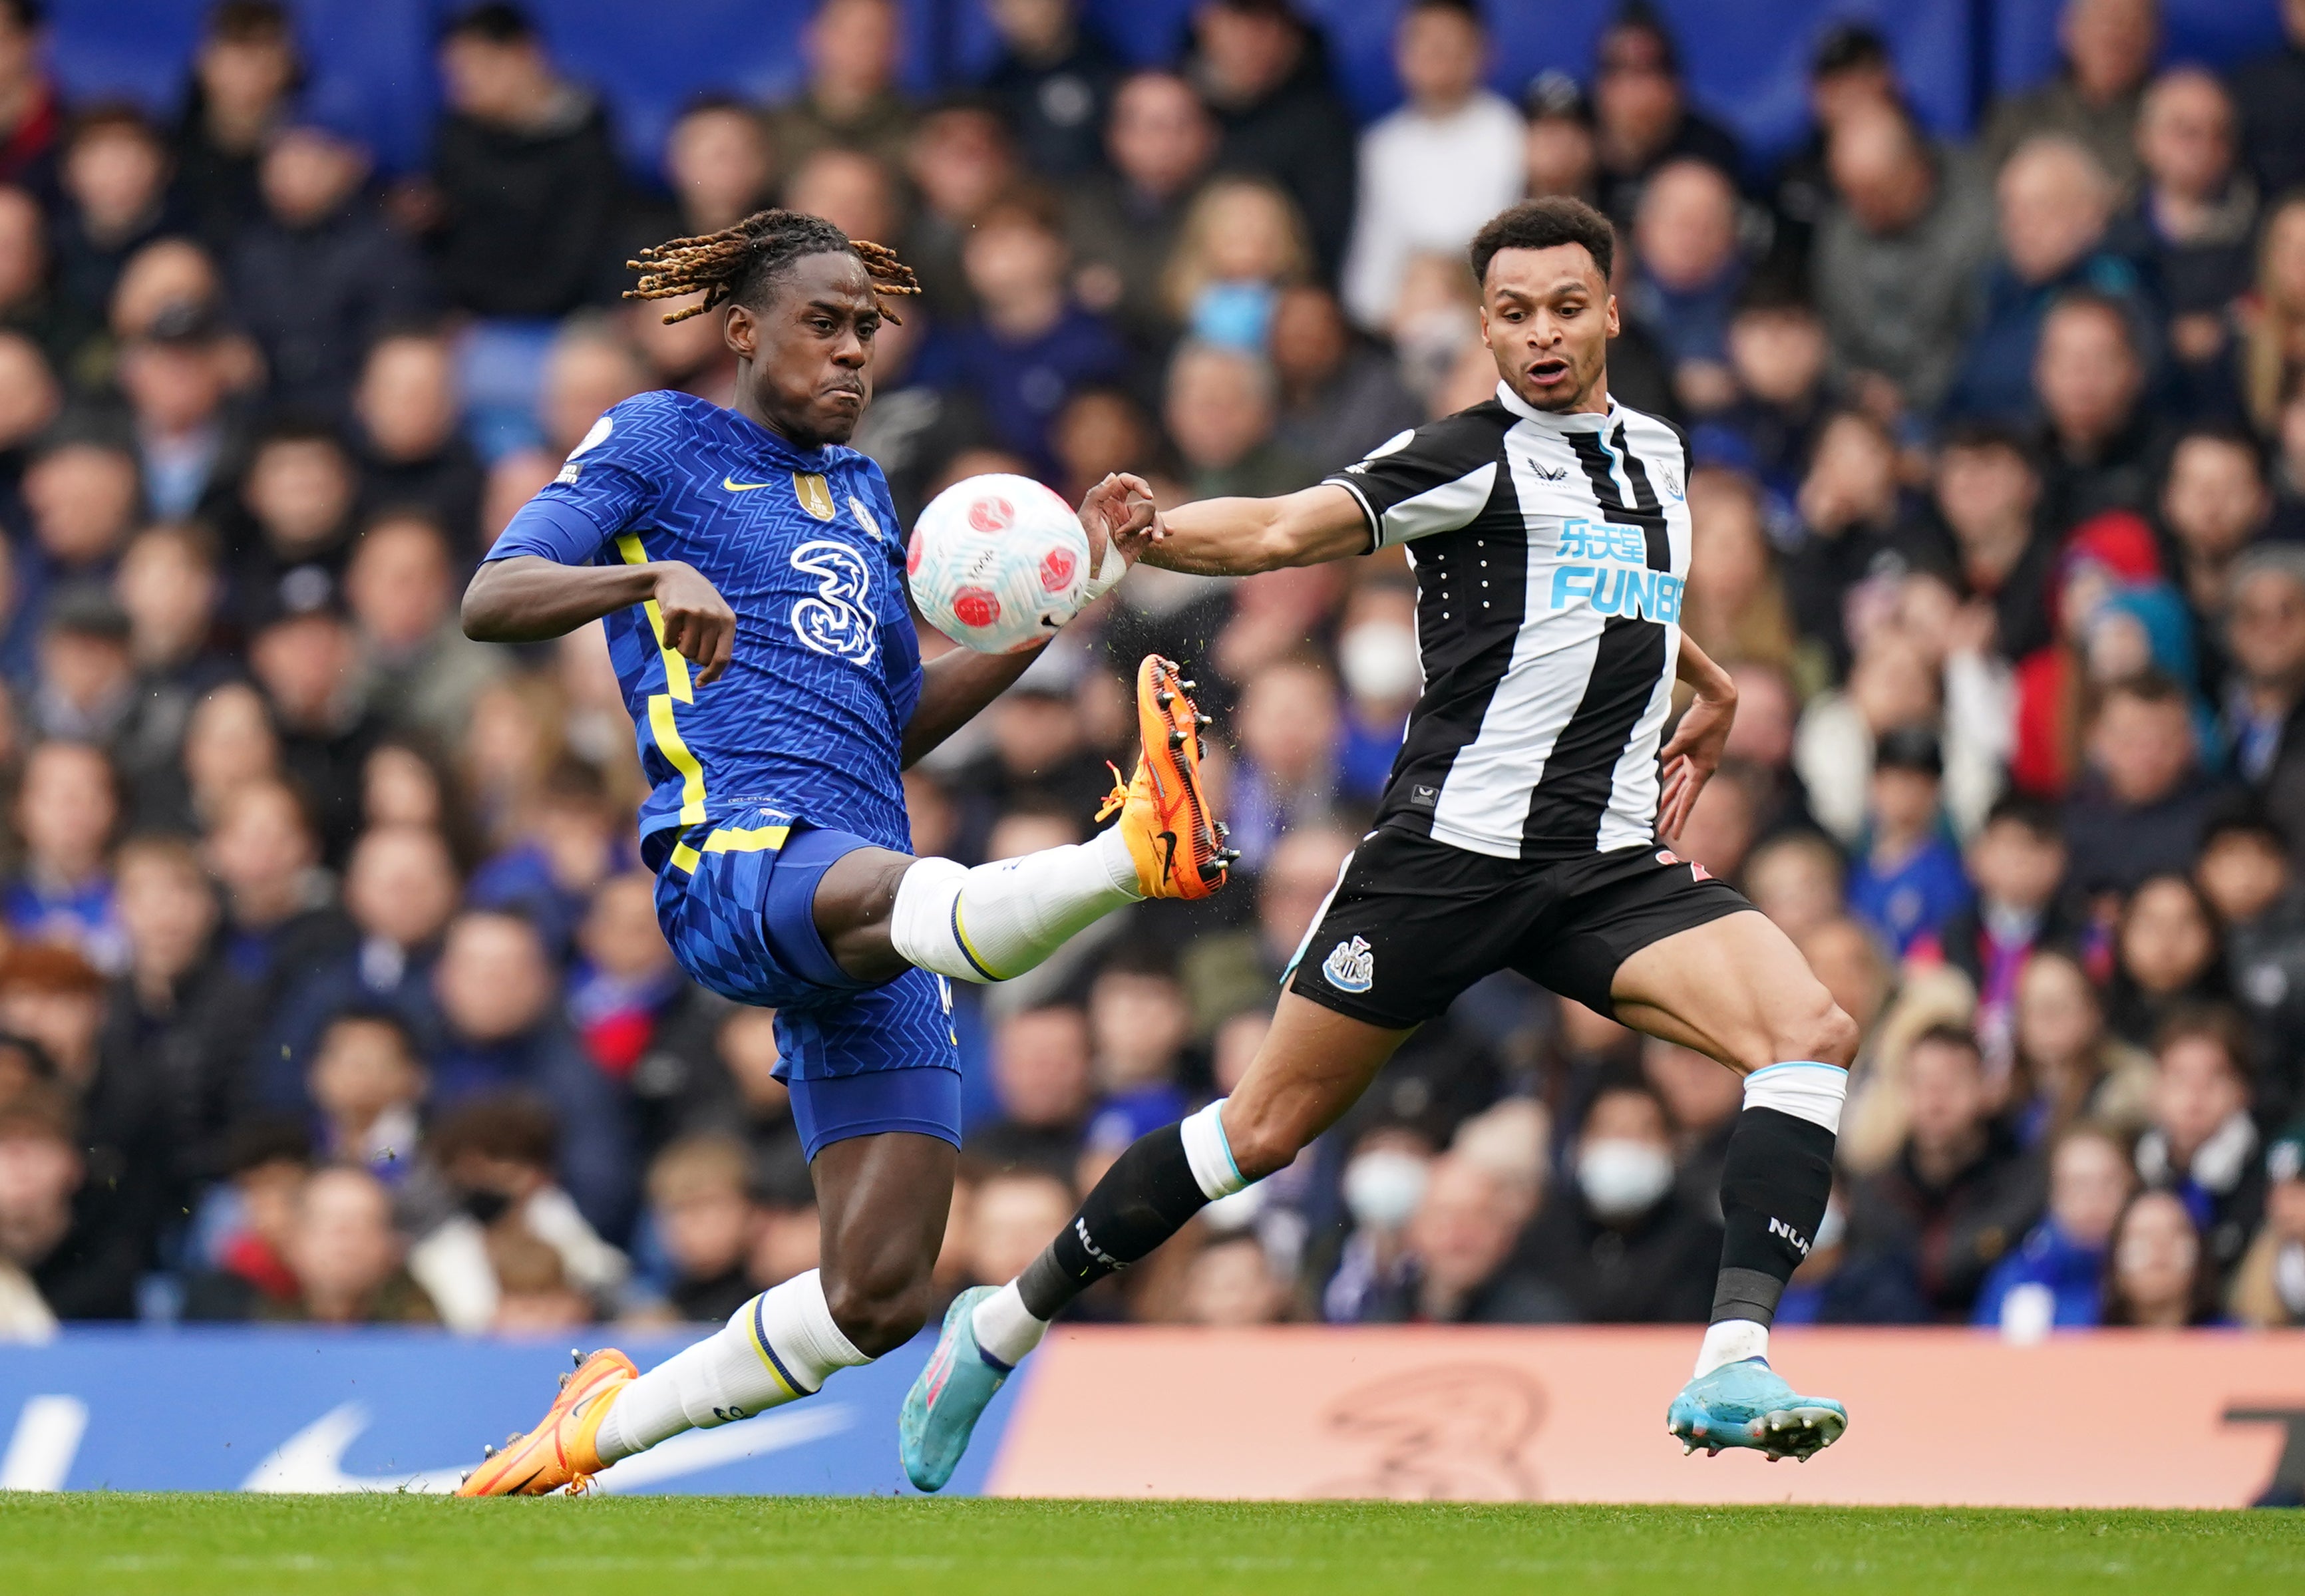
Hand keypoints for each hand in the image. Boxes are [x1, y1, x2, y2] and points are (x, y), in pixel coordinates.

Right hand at [652, 561, 735, 686]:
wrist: (676, 576)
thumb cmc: (699, 604)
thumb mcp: (716, 620)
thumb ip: (719, 646)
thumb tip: (717, 678)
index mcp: (728, 621)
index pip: (723, 658)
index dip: (712, 674)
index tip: (701, 683)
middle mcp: (714, 617)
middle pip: (701, 658)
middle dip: (693, 656)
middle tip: (689, 640)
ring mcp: (695, 613)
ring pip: (685, 652)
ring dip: (679, 647)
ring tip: (682, 630)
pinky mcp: (675, 611)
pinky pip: (669, 643)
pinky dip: (667, 640)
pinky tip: (671, 624)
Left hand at [1076, 471, 1160, 578]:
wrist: (1087, 573)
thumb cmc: (1083, 544)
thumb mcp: (1087, 517)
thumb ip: (1098, 494)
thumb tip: (1114, 475)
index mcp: (1109, 501)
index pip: (1127, 483)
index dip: (1140, 484)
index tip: (1148, 495)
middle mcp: (1122, 511)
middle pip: (1146, 505)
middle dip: (1138, 521)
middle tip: (1120, 536)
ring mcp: (1132, 527)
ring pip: (1154, 519)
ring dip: (1158, 527)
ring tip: (1158, 540)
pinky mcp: (1139, 542)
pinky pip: (1154, 533)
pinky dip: (1161, 532)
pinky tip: (1164, 536)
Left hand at [1656, 683, 1735, 840]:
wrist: (1718, 699)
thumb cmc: (1704, 720)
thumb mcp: (1682, 739)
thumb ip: (1666, 754)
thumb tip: (1649, 765)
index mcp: (1703, 770)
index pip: (1688, 800)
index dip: (1679, 818)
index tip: (1674, 834)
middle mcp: (1701, 768)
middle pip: (1683, 796)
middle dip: (1671, 813)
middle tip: (1661, 830)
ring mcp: (1697, 759)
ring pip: (1679, 783)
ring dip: (1668, 796)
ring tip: (1656, 811)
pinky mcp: (1691, 748)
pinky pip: (1677, 766)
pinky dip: (1667, 774)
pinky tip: (1658, 781)